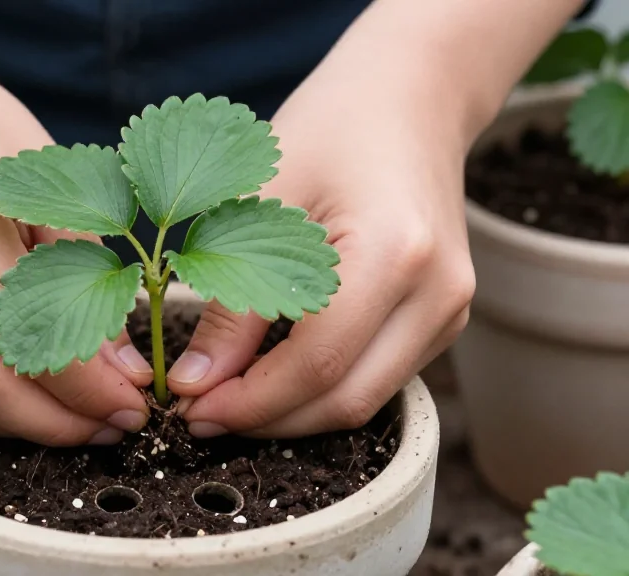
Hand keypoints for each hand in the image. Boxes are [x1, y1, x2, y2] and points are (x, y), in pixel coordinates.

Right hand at [0, 73, 152, 445]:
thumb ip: (85, 278)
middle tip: (112, 427)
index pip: (27, 342)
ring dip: (20, 428)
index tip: (136, 404)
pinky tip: (28, 397)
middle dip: (58, 426)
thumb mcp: (50, 184)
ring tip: (78, 421)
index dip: (88, 391)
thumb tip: (121, 372)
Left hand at [168, 55, 475, 437]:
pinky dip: (320, 388)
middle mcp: (439, 293)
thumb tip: (194, 384)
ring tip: (224, 396)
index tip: (187, 408)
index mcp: (396, 253)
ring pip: (365, 399)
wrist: (408, 95)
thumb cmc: (330, 128)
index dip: (247, 402)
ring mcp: (451, 311)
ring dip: (292, 412)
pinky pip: (378, 378)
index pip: (317, 364)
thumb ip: (232, 300)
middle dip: (266, 420)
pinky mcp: (444, 319)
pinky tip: (269, 374)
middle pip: (347, 399)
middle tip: (198, 414)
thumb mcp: (262, 201)